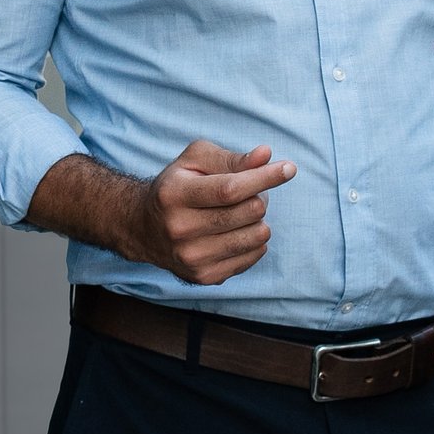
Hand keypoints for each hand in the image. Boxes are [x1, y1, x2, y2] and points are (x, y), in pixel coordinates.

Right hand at [137, 138, 296, 286]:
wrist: (144, 229)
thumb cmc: (177, 186)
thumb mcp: (194, 160)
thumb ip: (230, 158)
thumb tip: (265, 156)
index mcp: (174, 195)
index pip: (230, 188)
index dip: (264, 177)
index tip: (289, 168)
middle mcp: (180, 229)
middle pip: (249, 212)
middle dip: (259, 196)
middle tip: (247, 192)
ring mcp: (192, 257)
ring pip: (257, 236)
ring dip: (258, 220)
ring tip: (240, 212)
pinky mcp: (205, 277)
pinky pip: (254, 256)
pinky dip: (254, 240)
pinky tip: (236, 232)